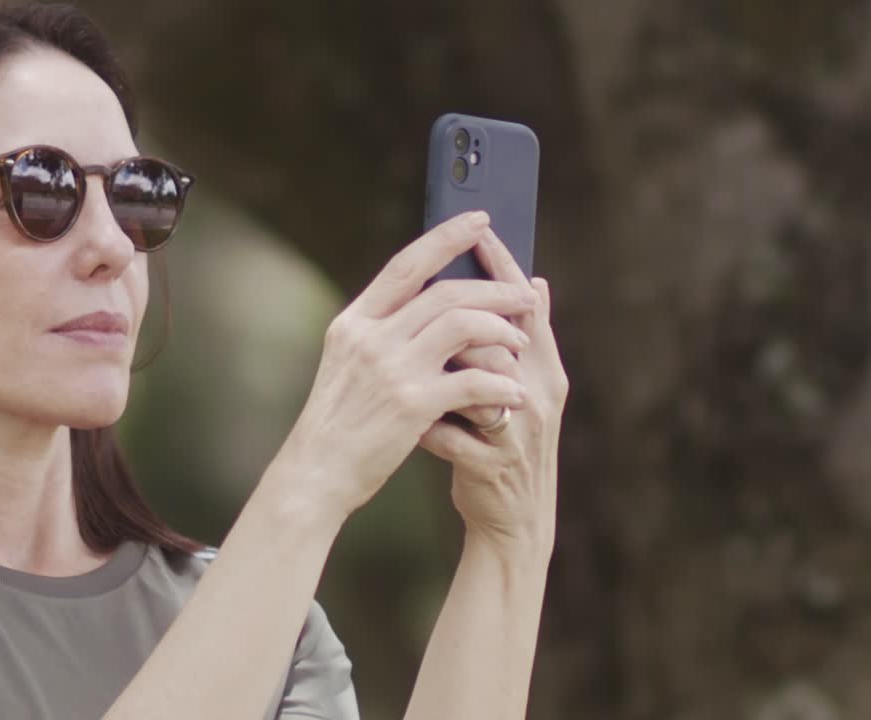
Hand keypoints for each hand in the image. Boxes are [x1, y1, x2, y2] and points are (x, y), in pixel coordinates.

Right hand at [277, 212, 539, 519]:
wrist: (315, 472)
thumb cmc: (337, 424)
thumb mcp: (346, 364)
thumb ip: (379, 333)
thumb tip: (426, 304)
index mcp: (353, 322)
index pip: (405, 265)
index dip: (446, 238)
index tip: (478, 221)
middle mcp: (371, 337)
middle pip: (445, 291)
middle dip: (494, 288)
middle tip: (524, 296)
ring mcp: (391, 369)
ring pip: (463, 324)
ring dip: (502, 330)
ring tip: (521, 343)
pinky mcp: (412, 404)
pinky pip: (473, 380)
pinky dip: (501, 385)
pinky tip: (514, 395)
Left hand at [420, 227, 569, 550]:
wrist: (512, 519)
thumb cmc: (506, 442)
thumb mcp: (524, 389)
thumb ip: (525, 340)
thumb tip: (537, 281)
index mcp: (545, 370)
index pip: (525, 307)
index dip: (502, 268)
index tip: (476, 230)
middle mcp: (538, 394)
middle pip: (503, 336)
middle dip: (466, 311)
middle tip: (430, 289)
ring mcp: (515, 432)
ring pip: (477, 382)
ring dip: (441, 367)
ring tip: (415, 359)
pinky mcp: (489, 465)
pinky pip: (449, 433)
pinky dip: (426, 423)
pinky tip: (409, 422)